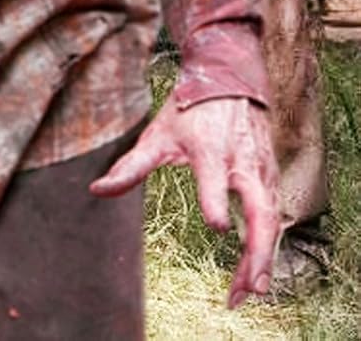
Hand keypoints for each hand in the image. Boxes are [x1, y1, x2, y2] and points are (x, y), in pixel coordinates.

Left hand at [89, 95, 277, 306]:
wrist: (229, 81)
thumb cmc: (188, 110)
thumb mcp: (157, 134)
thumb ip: (130, 166)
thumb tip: (96, 190)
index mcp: (210, 149)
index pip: (216, 177)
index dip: (216, 199)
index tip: (217, 226)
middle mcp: (242, 163)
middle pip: (259, 211)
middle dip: (256, 251)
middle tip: (248, 287)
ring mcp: (262, 172)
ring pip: (272, 221)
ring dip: (264, 259)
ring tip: (250, 291)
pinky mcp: (272, 179)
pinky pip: (275, 219)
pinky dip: (269, 247)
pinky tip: (256, 272)